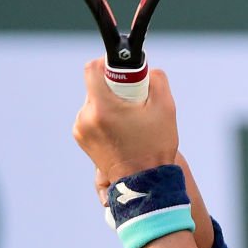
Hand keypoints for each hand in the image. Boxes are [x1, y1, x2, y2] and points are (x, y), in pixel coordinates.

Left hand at [73, 59, 179, 181]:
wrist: (144, 184)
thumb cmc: (155, 146)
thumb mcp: (165, 107)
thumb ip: (157, 79)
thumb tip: (148, 70)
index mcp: (102, 107)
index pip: (92, 69)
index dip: (108, 63)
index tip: (125, 73)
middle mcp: (85, 117)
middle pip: (96, 86)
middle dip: (116, 88)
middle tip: (135, 101)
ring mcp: (81, 130)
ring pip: (95, 102)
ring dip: (111, 104)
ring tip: (131, 121)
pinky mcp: (82, 140)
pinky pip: (92, 117)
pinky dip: (106, 118)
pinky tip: (123, 131)